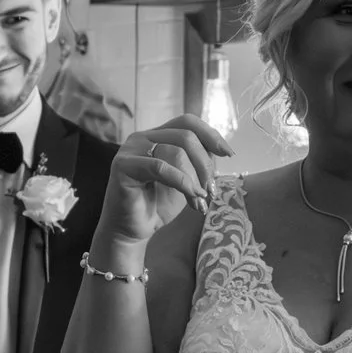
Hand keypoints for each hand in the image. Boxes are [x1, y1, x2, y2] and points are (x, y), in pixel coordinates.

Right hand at [96, 114, 230, 246]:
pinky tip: (191, 198)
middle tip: (211, 189)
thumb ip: (197, 161)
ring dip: (195, 178)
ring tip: (200, 200)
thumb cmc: (157, 206)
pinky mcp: (123, 166)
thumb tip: (221, 149)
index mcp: (156, 136)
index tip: (228, 153)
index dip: (210, 134)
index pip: (187, 121)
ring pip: (176, 150)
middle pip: (186, 135)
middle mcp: (142, 137)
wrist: (131, 231)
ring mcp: (130, 149)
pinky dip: (183, 182)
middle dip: (205, 163)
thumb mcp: (186, 180)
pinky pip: (161, 167)